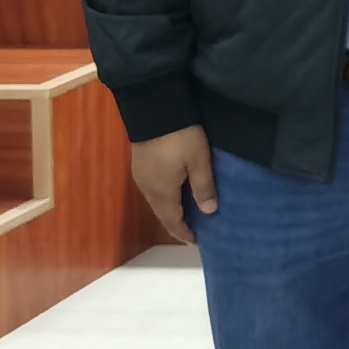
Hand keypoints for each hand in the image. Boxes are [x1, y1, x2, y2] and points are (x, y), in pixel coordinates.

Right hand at [129, 124, 217, 246]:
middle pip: (162, 213)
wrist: (153, 107)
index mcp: (162, 193)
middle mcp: (147, 189)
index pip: (173, 221)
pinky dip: (165, 196)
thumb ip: (203, 187)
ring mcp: (140, 176)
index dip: (184, 233)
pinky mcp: (139, 164)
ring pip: (157, 201)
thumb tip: (209, 212)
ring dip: (171, 210)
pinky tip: (176, 192)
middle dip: (178, 224)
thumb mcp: (199, 161)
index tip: (197, 241)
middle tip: (196, 229)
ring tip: (190, 212)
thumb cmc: (180, 137)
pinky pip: (153, 189)